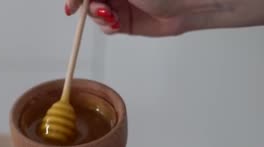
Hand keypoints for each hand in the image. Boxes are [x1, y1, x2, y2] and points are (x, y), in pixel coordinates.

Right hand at [64, 0, 263, 36]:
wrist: (191, 3)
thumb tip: (79, 1)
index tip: (72, 6)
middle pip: (89, 0)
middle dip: (88, 5)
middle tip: (101, 9)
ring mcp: (121, 4)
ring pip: (95, 14)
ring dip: (99, 17)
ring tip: (113, 16)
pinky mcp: (127, 23)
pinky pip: (107, 27)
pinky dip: (107, 27)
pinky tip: (117, 24)